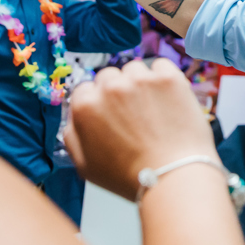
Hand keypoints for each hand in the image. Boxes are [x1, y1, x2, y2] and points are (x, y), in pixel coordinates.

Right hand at [63, 58, 216, 200]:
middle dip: (118, 92)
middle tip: (133, 115)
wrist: (172, 178)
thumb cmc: (129, 177)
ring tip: (153, 110)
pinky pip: (161, 65)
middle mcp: (110, 87)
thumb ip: (72, 135)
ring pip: (135, 70)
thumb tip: (75, 117)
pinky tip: (168, 99)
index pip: (85, 90)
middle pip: (110, 76)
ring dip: (141, 83)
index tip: (112, 115)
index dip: (99, 103)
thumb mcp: (84, 165)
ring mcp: (140, 80)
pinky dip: (164, 78)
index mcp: (85, 106)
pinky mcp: (168, 78)